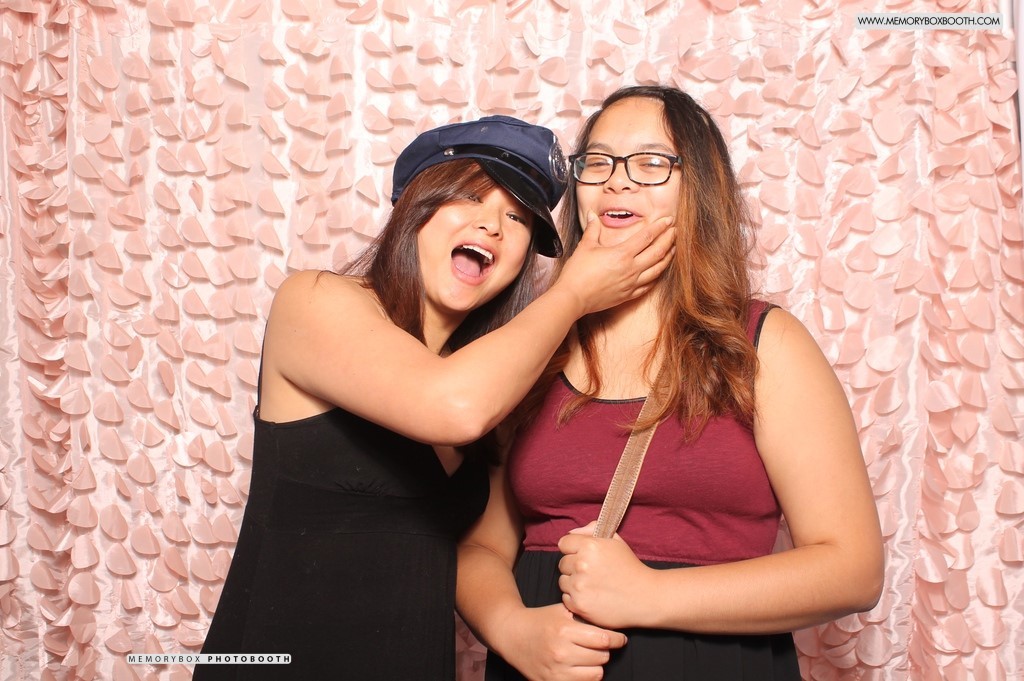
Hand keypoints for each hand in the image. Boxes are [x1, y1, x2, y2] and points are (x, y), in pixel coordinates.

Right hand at [499, 603, 625, 680]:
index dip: (617, 639)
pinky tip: (579, 667)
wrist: (512, 635)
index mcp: (564, 630)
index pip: (603, 639)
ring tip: (588, 656)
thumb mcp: (562, 610)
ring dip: (596, 665)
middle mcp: (561, 652)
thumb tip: (612, 623)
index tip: (620, 639)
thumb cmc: (541, 620)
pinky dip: (584, 676)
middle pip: (602, 657)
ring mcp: (556, 671)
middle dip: (604, 650)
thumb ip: (585, 615)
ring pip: (596, 674)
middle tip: (599, 645)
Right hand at [552, 213, 674, 315]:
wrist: (573, 298)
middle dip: (668, 240)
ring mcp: (632, 283)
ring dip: (668, 258)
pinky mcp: (628, 295)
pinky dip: (657, 277)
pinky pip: (649, 286)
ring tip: (673, 249)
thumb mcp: (585, 246)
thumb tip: (591, 215)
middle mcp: (631, 268)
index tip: (668, 220)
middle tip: (675, 231)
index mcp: (622, 254)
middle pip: (658, 252)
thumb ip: (593, 229)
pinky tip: (659, 272)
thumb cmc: (577, 272)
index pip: (647, 236)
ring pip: (658, 270)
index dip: (659, 227)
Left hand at [557, 522, 655, 628]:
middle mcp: (581, 564)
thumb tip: (571, 533)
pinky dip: (576, 599)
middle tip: (592, 573)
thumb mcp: (616, 541)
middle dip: (573, 567)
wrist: (646, 597)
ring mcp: (579, 586)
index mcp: (589, 546)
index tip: (584, 556)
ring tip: (593, 586)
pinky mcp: (579, 605)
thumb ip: (592, 530)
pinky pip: (566, 598)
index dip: (573, 549)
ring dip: (574, 583)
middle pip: (562, 563)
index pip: (563, 543)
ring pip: (563, 581)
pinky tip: (592, 597)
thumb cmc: (630, 567)